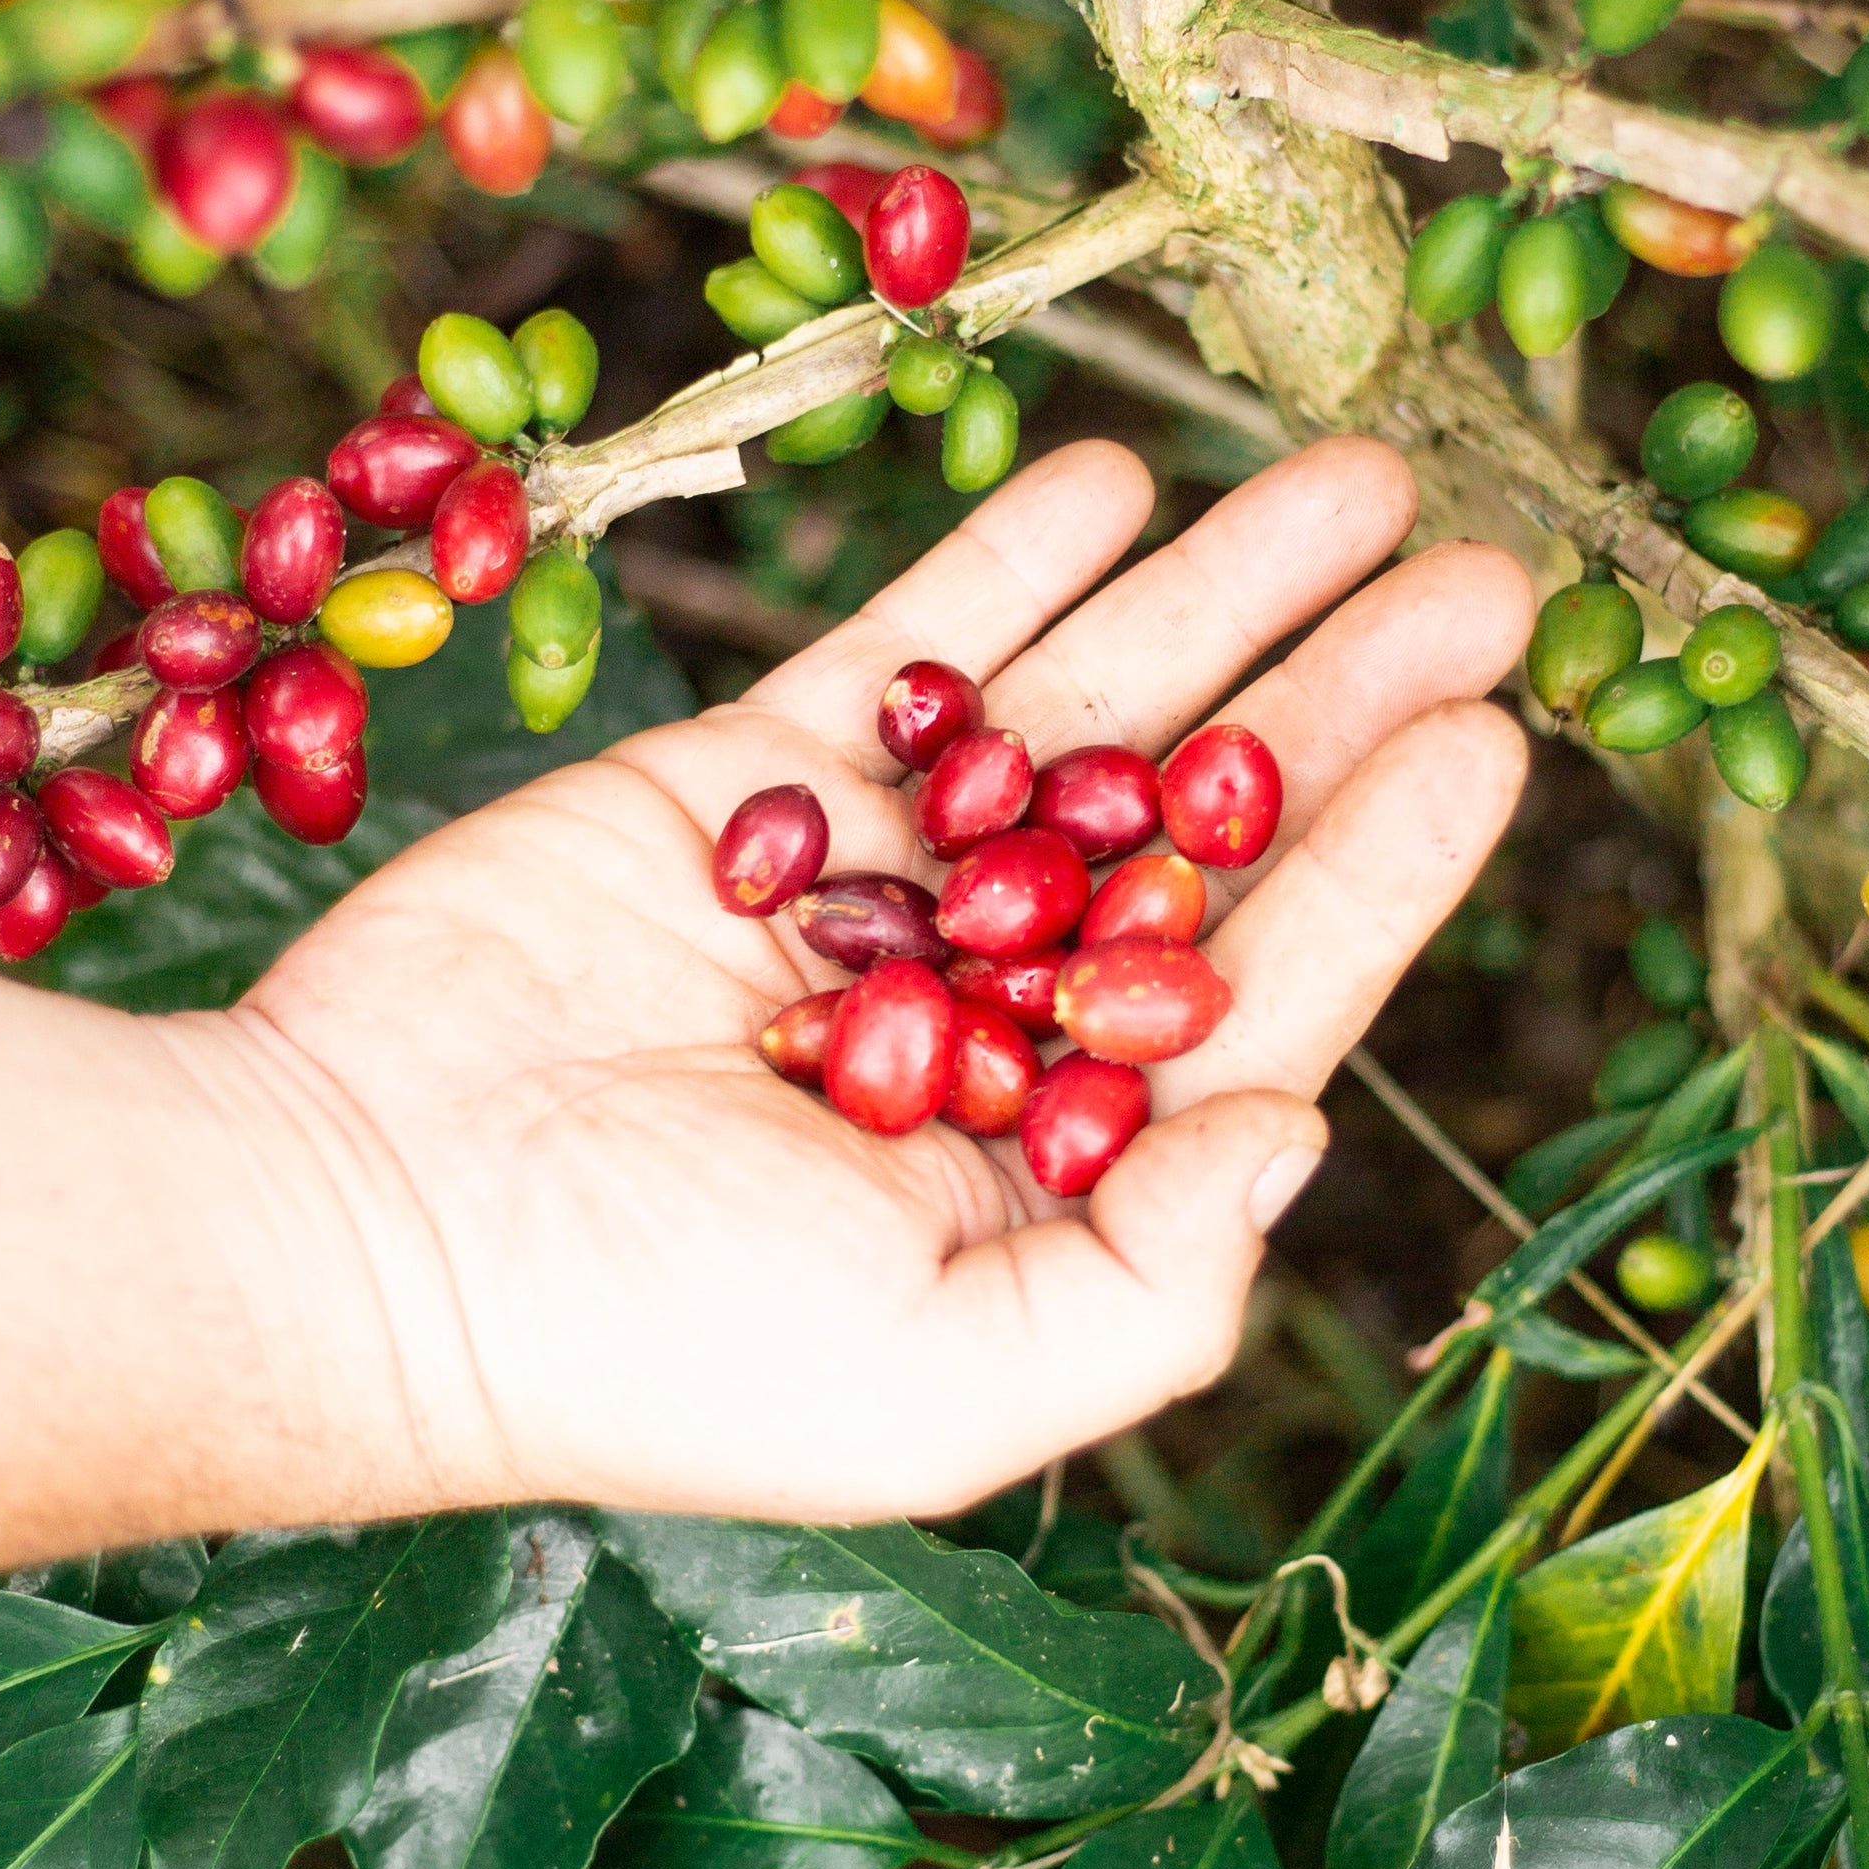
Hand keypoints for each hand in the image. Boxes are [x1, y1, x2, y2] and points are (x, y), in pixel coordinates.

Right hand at [223, 435, 1532, 1525]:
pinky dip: (1004, 564)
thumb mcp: (948, 1388)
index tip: (1501, 739)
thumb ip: (1154, 1281)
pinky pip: (901, 651)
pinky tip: (1117, 480)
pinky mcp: (740, 788)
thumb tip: (1306, 1125)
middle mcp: (983, 1012)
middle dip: (1343, 694)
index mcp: (1053, 1162)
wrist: (367, 1223)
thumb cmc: (656, 1352)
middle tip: (1490, 573)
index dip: (1386, 858)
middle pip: (1205, 824)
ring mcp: (867, 889)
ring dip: (1217, 594)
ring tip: (1352, 480)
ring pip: (1081, 713)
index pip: (1265, 987)